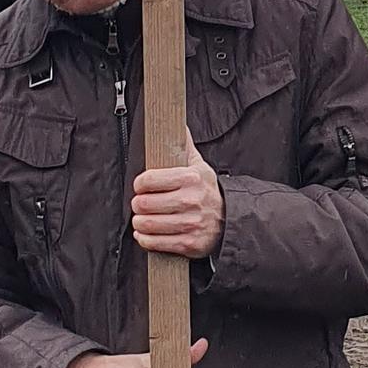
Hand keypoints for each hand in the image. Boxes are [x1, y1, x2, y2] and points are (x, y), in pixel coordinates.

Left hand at [130, 141, 223, 258]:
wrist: (230, 221)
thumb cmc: (208, 193)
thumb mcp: (200, 167)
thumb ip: (185, 147)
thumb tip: (178, 124)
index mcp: (191, 178)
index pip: (149, 179)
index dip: (139, 184)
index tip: (141, 186)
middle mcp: (191, 201)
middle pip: (144, 203)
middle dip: (137, 204)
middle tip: (141, 204)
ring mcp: (190, 224)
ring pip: (147, 224)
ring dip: (139, 222)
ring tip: (142, 218)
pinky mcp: (188, 243)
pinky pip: (154, 243)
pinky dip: (144, 239)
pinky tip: (146, 233)